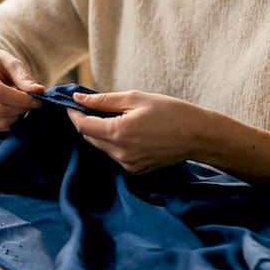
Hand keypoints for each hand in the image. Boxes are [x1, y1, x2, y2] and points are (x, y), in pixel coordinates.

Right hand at [0, 47, 43, 130]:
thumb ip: (23, 76)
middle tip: (33, 103)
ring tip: (23, 105)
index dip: (20, 99)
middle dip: (21, 109)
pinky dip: (10, 122)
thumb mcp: (10, 62)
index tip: (37, 99)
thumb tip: (38, 91)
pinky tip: (14, 111)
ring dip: (17, 116)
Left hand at [67, 90, 221, 173]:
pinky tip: (129, 131)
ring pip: (101, 146)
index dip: (74, 113)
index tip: (72, 103)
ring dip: (101, 132)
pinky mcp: (135, 170)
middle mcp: (120, 153)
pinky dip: (114, 142)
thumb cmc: (170, 111)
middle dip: (87, 121)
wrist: (198, 135)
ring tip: (117, 117)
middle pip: (89, 137)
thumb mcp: (136, 98)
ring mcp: (128, 164)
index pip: (82, 125)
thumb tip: (78, 99)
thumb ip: (103, 100)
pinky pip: (115, 155)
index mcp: (118, 133)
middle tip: (95, 106)